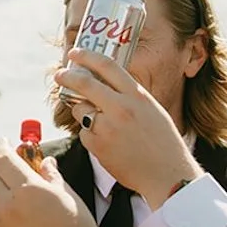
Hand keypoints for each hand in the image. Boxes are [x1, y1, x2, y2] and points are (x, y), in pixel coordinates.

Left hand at [0, 141, 99, 226]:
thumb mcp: (69, 198)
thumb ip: (52, 176)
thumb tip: (45, 162)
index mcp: (28, 191)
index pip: (5, 160)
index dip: (4, 148)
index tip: (5, 143)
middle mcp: (9, 207)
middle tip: (8, 166)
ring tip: (11, 191)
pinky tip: (15, 215)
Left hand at [56, 48, 200, 208]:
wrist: (167, 174)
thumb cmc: (163, 142)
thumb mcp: (151, 110)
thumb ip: (129, 96)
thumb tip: (105, 84)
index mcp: (137, 95)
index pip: (107, 65)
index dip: (87, 56)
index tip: (75, 52)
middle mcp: (121, 107)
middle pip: (84, 82)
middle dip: (67, 76)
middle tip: (59, 75)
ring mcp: (107, 127)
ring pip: (80, 110)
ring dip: (82, 112)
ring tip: (98, 123)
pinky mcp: (98, 145)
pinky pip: (84, 133)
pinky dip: (90, 135)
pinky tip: (106, 144)